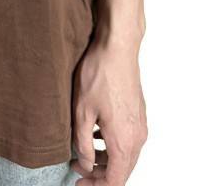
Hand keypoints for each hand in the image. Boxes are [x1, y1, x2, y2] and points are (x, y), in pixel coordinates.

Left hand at [69, 37, 147, 184]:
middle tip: (78, 171)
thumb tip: (85, 163)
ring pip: (126, 155)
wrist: (117, 47)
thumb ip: (83, 142)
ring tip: (83, 153)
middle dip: (100, 175)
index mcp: (124, 140)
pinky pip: (128, 140)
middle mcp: (138, 136)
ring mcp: (141, 124)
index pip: (115, 180)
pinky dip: (113, 145)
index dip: (96, 185)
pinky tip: (96, 134)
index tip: (79, 182)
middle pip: (122, 170)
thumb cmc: (98, 74)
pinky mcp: (139, 113)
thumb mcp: (81, 110)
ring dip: (106, 160)